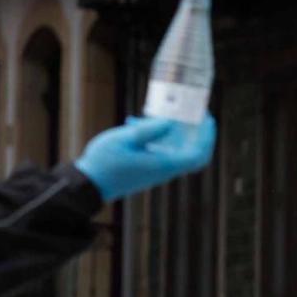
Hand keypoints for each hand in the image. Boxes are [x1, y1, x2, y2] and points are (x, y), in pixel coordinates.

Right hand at [75, 115, 214, 201]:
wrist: (89, 184)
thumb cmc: (104, 162)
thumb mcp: (124, 139)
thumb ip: (149, 130)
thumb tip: (171, 122)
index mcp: (163, 164)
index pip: (197, 155)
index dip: (207, 137)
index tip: (207, 118)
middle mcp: (165, 170)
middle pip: (193, 155)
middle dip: (199, 135)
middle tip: (196, 114)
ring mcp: (157, 171)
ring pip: (177, 152)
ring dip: (177, 132)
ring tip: (165, 112)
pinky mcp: (148, 169)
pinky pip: (163, 152)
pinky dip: (159, 137)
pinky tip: (140, 122)